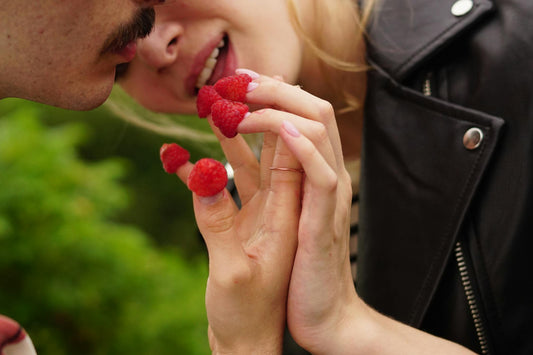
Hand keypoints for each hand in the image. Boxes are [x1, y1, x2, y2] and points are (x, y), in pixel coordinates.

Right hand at [175, 96, 302, 353]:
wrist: (247, 346)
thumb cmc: (248, 317)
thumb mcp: (231, 271)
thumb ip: (216, 222)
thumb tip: (204, 173)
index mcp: (287, 214)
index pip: (290, 151)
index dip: (273, 117)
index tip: (248, 90)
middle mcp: (278, 208)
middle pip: (271, 149)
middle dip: (252, 116)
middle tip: (227, 87)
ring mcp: (258, 215)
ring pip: (247, 164)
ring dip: (229, 137)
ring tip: (208, 106)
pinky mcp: (238, 226)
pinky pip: (224, 189)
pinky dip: (203, 173)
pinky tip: (177, 159)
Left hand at [237, 71, 477, 354]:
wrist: (322, 320)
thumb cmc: (292, 276)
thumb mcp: (267, 222)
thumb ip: (253, 189)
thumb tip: (227, 157)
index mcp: (303, 180)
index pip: (296, 121)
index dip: (271, 95)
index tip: (240, 81)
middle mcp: (318, 182)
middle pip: (310, 115)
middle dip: (275, 91)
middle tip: (239, 80)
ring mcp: (325, 200)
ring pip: (318, 134)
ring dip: (281, 110)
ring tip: (245, 100)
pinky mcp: (323, 224)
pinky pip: (321, 177)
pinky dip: (305, 151)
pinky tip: (285, 133)